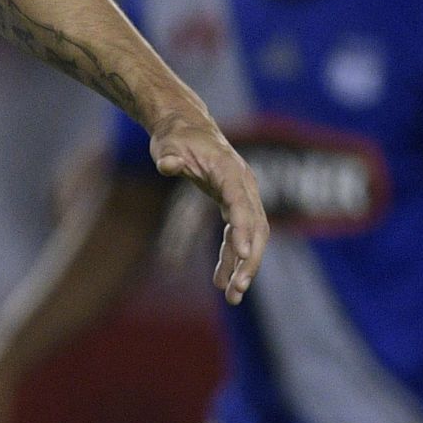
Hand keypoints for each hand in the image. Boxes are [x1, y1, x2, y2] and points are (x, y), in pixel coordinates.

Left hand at [148, 113, 267, 304]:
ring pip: (252, 236)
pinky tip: (221, 280)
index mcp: (230, 171)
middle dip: (249, 260)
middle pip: (256, 227)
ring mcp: (243, 196)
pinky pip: (239, 234)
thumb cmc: (176, 136)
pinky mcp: (234, 204)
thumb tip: (166, 165)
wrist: (186, 126)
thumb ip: (169, 157)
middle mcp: (244, 185)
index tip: (243, 256)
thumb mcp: (167, 145)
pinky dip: (232, 257)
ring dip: (244, 266)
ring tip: (232, 296)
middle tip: (236, 289)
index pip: (241, 204)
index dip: (244, 229)